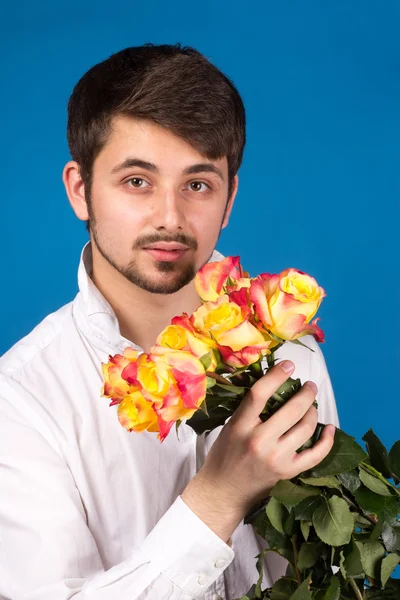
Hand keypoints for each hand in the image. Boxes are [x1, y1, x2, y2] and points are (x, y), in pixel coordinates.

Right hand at [181, 360, 335, 541]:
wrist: (223, 491)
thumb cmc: (224, 455)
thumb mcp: (230, 426)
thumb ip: (250, 409)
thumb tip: (274, 385)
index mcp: (241, 426)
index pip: (260, 394)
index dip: (277, 375)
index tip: (289, 365)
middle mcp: (260, 441)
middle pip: (291, 409)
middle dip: (306, 393)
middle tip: (309, 386)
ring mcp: (277, 458)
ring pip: (306, 428)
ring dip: (313, 412)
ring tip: (312, 405)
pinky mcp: (288, 472)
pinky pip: (316, 454)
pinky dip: (327, 440)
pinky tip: (330, 429)